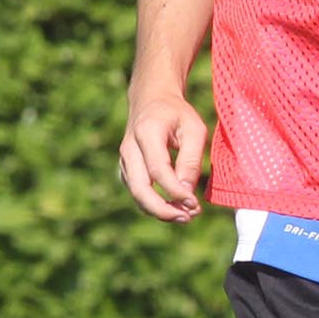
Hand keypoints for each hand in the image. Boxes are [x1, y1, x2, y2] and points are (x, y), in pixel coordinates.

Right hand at [118, 88, 209, 221]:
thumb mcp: (193, 129)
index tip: (194, 203)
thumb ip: (190, 160)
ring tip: (186, 215)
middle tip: (187, 218)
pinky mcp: (127, 170)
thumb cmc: (176, 113)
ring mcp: (125, 160)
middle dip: (162, 209)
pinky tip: (175, 207)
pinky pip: (138, 193)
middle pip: (139, 188)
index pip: (158, 170)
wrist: (151, 99)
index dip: (175, 191)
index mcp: (147, 132)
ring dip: (160, 210)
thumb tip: (187, 193)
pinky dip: (155, 205)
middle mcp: (129, 148)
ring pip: (136, 195)